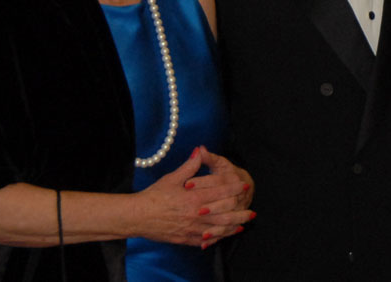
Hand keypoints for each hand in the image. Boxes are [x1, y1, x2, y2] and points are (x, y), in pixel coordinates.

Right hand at [132, 147, 254, 247]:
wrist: (137, 216)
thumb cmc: (154, 196)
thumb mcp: (172, 178)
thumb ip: (189, 166)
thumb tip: (200, 150)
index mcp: (194, 198)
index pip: (220, 192)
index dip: (233, 189)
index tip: (244, 186)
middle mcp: (196, 214)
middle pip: (224, 214)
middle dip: (239, 212)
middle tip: (252, 212)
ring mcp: (191, 228)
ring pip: (218, 229)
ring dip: (232, 227)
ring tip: (244, 225)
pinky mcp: (185, 238)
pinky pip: (205, 239)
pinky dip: (217, 238)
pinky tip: (224, 235)